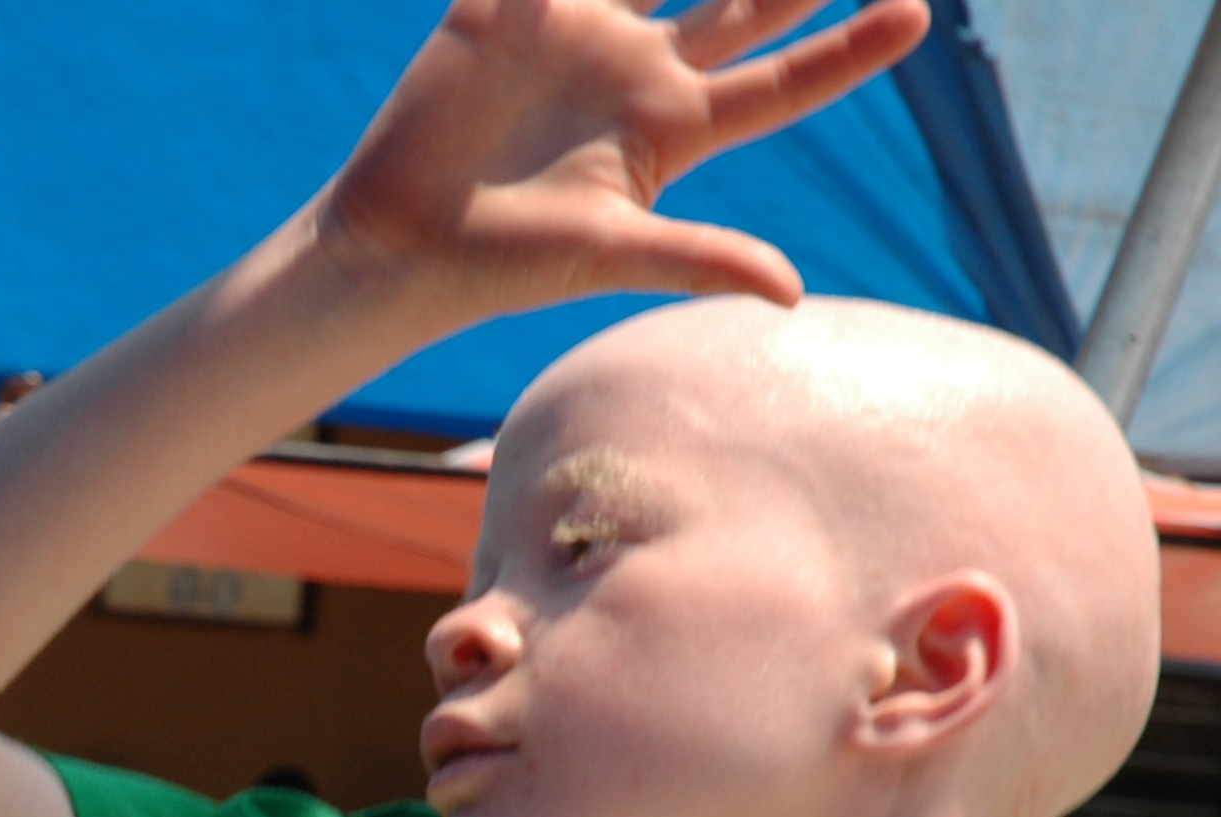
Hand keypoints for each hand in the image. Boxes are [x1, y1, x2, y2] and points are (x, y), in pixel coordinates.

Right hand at [319, 0, 929, 318]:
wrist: (393, 245)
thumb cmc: (500, 266)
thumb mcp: (605, 255)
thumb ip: (696, 259)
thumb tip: (792, 293)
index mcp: (672, 130)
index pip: (783, 85)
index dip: (850, 52)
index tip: (918, 14)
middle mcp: (638, 76)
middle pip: (745, 4)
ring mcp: (578, 38)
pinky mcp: (506, 10)